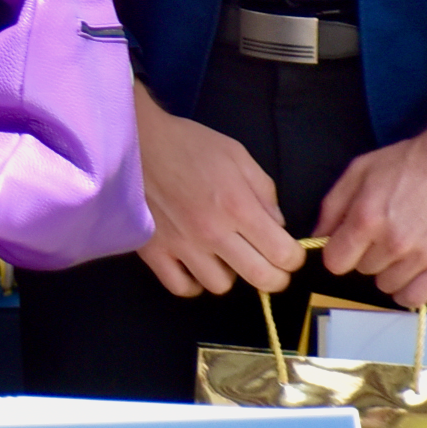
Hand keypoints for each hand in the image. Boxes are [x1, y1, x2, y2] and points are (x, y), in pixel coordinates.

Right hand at [132, 83, 300, 296]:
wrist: (133, 140)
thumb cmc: (188, 145)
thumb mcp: (237, 155)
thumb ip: (264, 192)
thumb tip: (276, 226)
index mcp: (238, 206)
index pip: (284, 255)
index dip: (293, 256)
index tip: (285, 249)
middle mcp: (212, 232)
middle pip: (262, 279)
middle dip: (274, 275)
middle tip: (265, 261)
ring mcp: (181, 245)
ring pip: (221, 286)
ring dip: (228, 273)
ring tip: (221, 255)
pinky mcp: (153, 251)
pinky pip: (181, 286)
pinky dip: (192, 282)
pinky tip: (194, 265)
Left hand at [314, 66, 426, 306]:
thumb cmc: (408, 162)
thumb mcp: (358, 172)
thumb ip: (332, 207)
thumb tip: (318, 237)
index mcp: (366, 218)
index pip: (335, 262)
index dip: (338, 252)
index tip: (347, 244)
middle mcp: (393, 241)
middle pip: (362, 271)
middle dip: (366, 254)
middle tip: (382, 234)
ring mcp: (423, 255)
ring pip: (388, 285)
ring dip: (388, 270)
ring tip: (400, 247)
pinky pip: (417, 297)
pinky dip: (409, 289)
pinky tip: (410, 271)